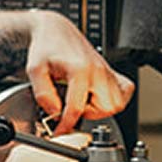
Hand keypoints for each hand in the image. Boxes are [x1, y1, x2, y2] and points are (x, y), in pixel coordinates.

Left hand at [24, 12, 135, 131]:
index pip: (77, 108)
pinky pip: (126, 91)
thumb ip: (43, 95)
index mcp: (80, 69)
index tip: (58, 130)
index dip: (65, 124)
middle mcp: (98, 70)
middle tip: (71, 107)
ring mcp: (107, 70)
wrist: (56, 30)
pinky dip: (116, 99)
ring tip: (83, 101)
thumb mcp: (35, 70)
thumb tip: (55, 113)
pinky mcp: (111, 70)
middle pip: (104, 109)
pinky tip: (100, 97)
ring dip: (100, 109)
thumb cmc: (46, 47)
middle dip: (86, 114)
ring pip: (117, 104)